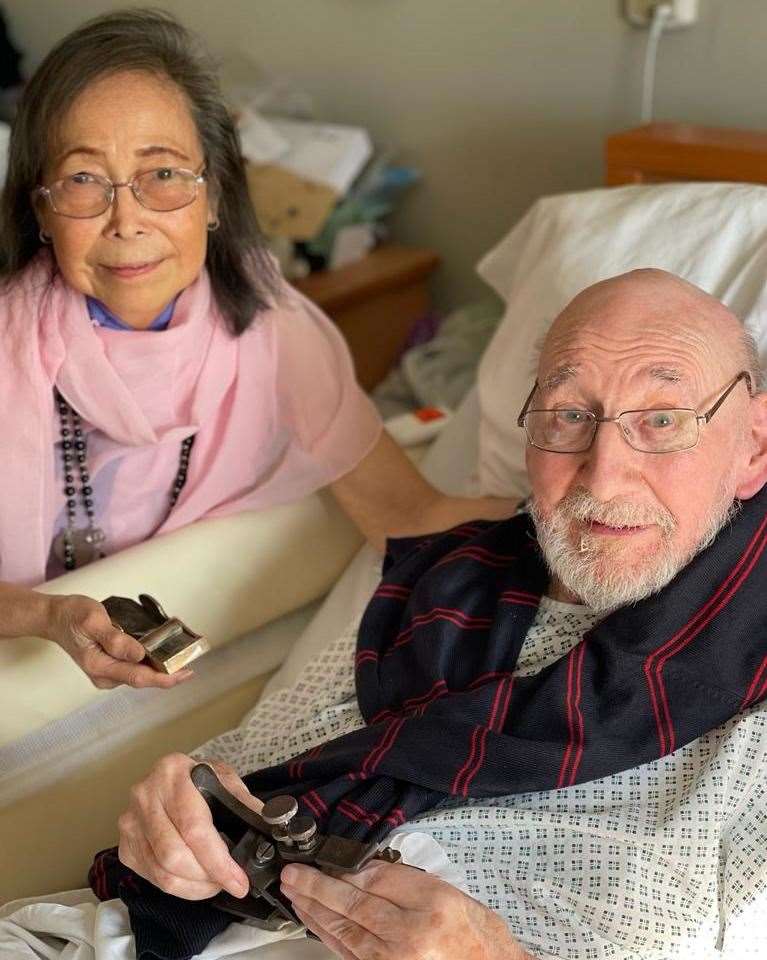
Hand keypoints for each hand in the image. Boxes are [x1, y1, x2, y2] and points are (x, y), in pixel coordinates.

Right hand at [46, 593, 192, 688]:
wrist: (56, 617)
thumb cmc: (73, 617)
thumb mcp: (94, 621)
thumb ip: (115, 639)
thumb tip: (139, 654)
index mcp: (100, 667)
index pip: (139, 678)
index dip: (165, 678)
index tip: (185, 672)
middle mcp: (106, 675)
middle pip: (144, 678)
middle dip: (169, 671)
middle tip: (191, 658)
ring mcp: (109, 672)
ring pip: (142, 673)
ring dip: (161, 665)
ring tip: (182, 653)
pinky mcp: (112, 665)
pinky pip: (136, 666)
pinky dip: (151, 659)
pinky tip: (163, 649)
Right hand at [117, 753, 257, 899]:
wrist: (171, 776)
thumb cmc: (201, 780)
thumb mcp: (226, 780)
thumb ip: (245, 803)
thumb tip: (268, 829)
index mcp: (174, 772)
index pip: (195, 828)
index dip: (219, 862)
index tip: (238, 881)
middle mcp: (145, 794)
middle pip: (174, 856)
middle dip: (206, 878)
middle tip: (226, 882)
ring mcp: (130, 820)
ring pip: (161, 873)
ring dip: (193, 887)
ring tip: (213, 882)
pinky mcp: (125, 843)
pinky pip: (151, 878)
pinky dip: (177, 887)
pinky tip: (194, 879)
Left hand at [280, 858, 529, 959]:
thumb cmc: (478, 935)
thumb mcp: (452, 894)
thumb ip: (409, 882)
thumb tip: (367, 871)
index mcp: (431, 906)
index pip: (377, 881)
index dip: (346, 870)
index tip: (323, 859)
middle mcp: (411, 936)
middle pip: (354, 907)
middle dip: (317, 888)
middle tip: (292, 874)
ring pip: (345, 933)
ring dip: (314, 912)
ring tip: (294, 893)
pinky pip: (351, 954)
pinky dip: (329, 937)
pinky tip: (315, 922)